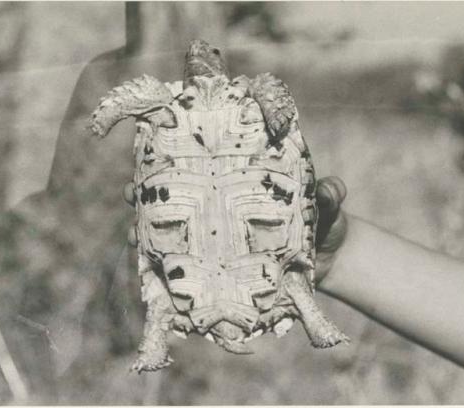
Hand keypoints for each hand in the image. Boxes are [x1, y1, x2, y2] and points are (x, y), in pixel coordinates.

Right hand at [122, 176, 347, 282]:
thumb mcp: (328, 206)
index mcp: (244, 184)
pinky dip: (174, 265)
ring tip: (135, 234)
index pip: (206, 164)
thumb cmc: (326, 223)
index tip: (152, 151)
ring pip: (179, 230)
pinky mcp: (227, 266)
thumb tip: (329, 190)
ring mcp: (224, 238)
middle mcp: (226, 208)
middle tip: (132, 193)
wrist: (331, 262)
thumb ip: (329, 196)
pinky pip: (194, 264)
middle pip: (180, 197)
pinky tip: (157, 269)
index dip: (176, 156)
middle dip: (151, 194)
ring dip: (153, 231)